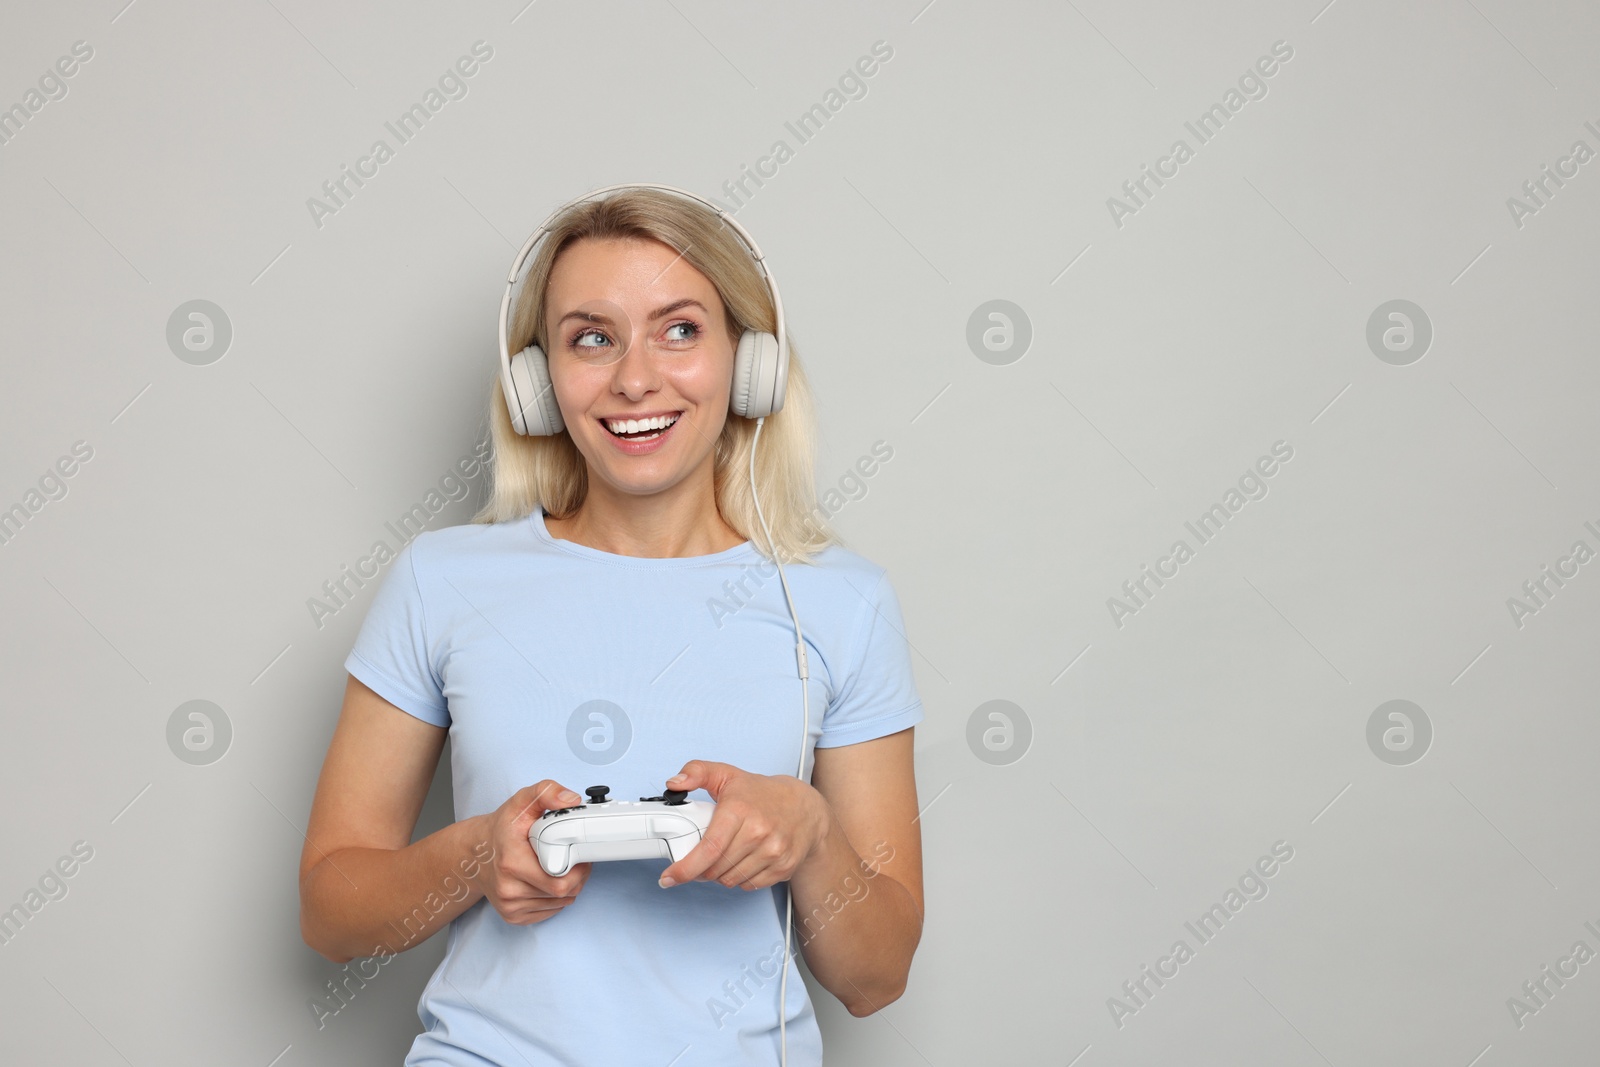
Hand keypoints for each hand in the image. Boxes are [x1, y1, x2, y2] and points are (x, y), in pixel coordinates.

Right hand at [472, 780, 591, 924]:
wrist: (475, 853)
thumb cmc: (502, 829)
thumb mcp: (522, 802)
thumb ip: (547, 792)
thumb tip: (571, 800)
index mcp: (512, 862)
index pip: (560, 881)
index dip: (577, 869)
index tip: (577, 855)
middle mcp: (508, 889)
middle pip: (563, 894)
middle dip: (577, 877)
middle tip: (574, 860)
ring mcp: (509, 906)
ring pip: (559, 904)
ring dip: (567, 888)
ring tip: (560, 868)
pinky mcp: (512, 916)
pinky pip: (548, 912)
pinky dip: (555, 899)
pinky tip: (548, 881)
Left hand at [658, 760, 831, 890]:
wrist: (805, 807)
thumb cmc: (761, 794)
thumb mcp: (727, 775)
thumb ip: (697, 772)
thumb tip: (674, 782)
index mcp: (740, 809)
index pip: (709, 848)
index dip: (686, 868)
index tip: (669, 877)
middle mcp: (759, 831)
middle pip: (716, 869)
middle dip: (702, 869)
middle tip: (702, 858)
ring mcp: (774, 851)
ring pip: (731, 880)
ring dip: (721, 874)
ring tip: (725, 855)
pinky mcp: (783, 867)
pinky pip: (749, 885)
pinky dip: (740, 878)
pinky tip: (744, 860)